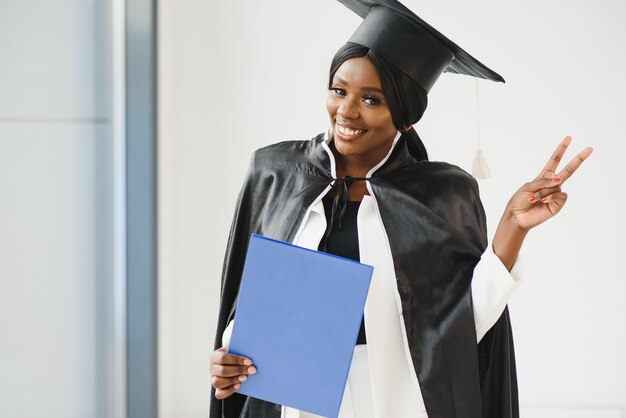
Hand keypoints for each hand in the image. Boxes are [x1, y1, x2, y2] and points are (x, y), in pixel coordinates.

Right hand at [210, 347, 255, 399]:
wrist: (234, 362)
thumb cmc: (236, 354)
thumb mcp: (236, 349)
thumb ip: (241, 350)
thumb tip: (250, 353)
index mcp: (215, 356)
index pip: (223, 358)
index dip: (236, 360)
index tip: (250, 362)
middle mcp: (212, 368)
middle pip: (222, 371)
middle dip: (238, 371)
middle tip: (252, 370)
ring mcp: (214, 379)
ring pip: (218, 383)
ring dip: (233, 380)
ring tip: (245, 378)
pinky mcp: (217, 389)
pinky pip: (219, 394)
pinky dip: (229, 391)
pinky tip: (238, 385)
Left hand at [492, 136, 592, 269]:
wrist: (517, 216)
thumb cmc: (519, 200)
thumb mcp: (528, 186)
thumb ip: (543, 181)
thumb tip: (559, 180)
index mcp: (544, 176)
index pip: (554, 161)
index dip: (561, 149)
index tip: (568, 138)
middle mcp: (552, 184)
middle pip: (568, 169)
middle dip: (578, 159)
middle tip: (590, 148)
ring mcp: (556, 194)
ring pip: (555, 186)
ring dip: (542, 192)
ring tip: (533, 199)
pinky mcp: (558, 204)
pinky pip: (559, 195)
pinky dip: (549, 197)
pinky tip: (542, 202)